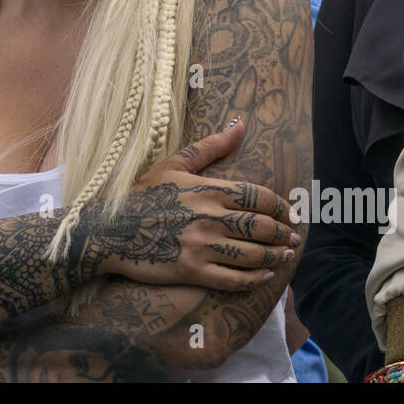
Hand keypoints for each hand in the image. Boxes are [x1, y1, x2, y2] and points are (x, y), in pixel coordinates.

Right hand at [93, 118, 299, 291]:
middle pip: (260, 226)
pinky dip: (253, 280)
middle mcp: (208, 217)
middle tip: (294, 237)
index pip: (257, 197)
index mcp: (206, 189)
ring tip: (285, 256)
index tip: (290, 213)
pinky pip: (232, 279)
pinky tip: (264, 277)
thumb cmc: (142, 195)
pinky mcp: (191, 271)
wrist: (110, 230)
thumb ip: (210, 146)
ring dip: (275, 257)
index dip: (281, 206)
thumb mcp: (173, 164)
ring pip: (252, 254)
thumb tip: (239, 124)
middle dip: (283, 233)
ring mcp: (200, 246)